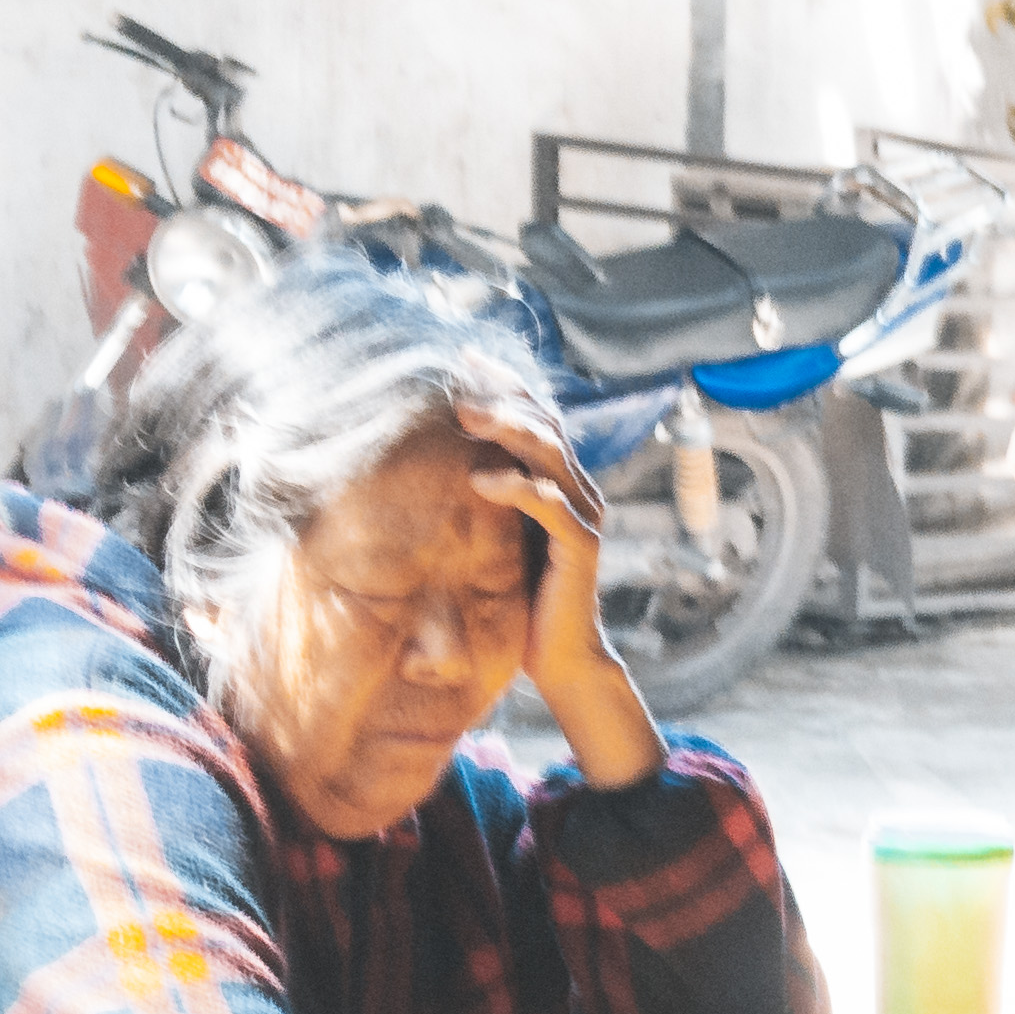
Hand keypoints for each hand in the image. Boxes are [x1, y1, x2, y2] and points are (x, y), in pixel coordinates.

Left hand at [453, 404, 663, 788]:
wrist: (561, 656)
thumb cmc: (522, 597)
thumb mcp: (496, 534)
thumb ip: (484, 496)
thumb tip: (430, 457)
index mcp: (559, 481)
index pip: (537, 416)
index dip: (505, 382)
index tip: (463, 356)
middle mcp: (578, 490)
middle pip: (546, 423)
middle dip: (504, 395)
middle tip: (458, 378)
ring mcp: (584, 516)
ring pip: (551, 454)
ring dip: (509, 429)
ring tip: (467, 414)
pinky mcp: (581, 547)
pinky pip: (551, 506)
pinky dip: (518, 488)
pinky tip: (480, 480)